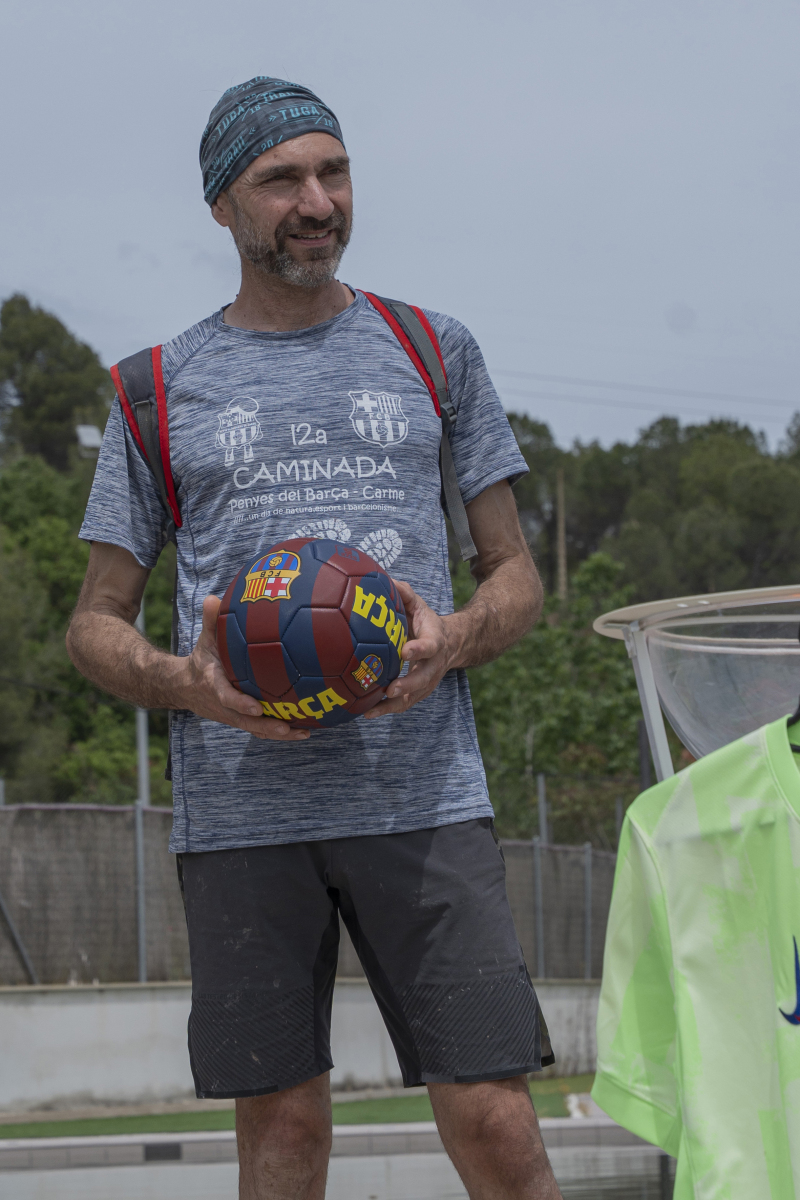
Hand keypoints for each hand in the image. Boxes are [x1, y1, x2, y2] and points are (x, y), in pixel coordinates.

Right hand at [177, 596, 309, 740]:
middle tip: (287, 727)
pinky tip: (303, 731)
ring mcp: (233, 716)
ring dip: (278, 733)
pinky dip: (279, 733)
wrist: (186, 687)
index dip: (240, 704)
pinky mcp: (242, 720)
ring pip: (255, 729)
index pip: (226, 697)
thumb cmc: (202, 660)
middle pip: (246, 721)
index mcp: (214, 685)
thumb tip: (213, 598)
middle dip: (266, 726)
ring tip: (303, 733)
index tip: (256, 707)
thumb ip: (210, 621)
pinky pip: (260, 729)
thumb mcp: (204, 640)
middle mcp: (224, 705)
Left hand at [364, 580, 457, 718]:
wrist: (452, 643)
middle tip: (390, 689)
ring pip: (414, 696)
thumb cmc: (427, 622)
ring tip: (371, 710)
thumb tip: (387, 580)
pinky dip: (388, 710)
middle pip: (423, 678)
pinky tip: (367, 712)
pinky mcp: (419, 691)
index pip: (429, 646)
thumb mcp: (420, 605)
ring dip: (394, 704)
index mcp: (435, 641)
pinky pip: (405, 704)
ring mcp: (428, 681)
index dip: (419, 649)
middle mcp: (434, 664)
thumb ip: (405, 594)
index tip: (405, 651)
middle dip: (407, 685)